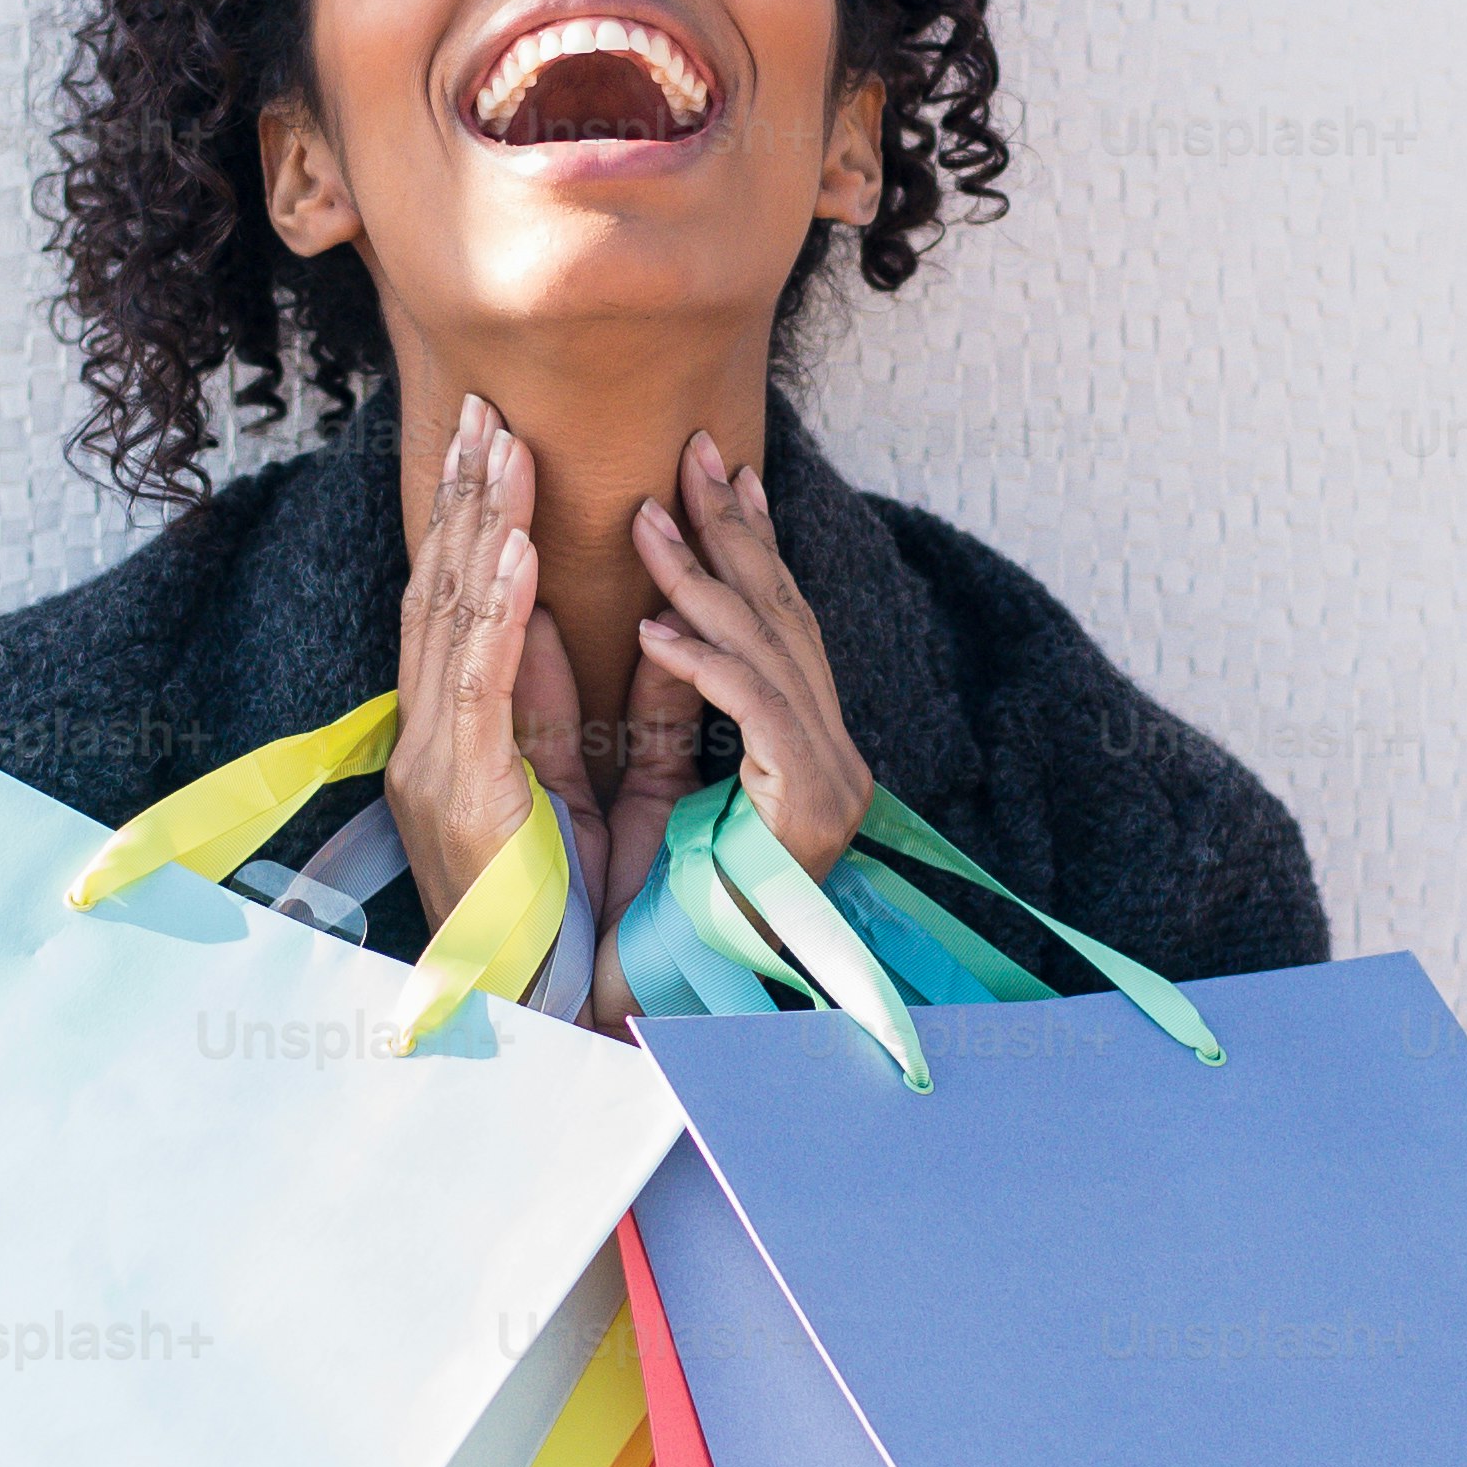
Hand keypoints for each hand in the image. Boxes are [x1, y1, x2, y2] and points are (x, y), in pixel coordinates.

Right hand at [389, 395, 589, 946]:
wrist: (543, 1018)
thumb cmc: (564, 919)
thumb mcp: (585, 787)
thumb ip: (573, 701)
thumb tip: (558, 610)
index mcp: (449, 740)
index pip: (451, 609)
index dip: (468, 521)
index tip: (488, 441)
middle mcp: (426, 743)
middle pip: (437, 595)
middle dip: (462, 497)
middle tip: (482, 408)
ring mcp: (432, 767)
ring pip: (449, 623)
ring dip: (478, 528)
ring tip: (501, 447)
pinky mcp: (461, 796)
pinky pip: (479, 687)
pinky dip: (498, 612)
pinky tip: (517, 552)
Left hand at [614, 429, 874, 897]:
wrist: (663, 1010)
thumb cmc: (653, 912)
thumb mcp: (648, 780)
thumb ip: (651, 700)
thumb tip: (635, 613)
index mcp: (803, 749)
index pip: (776, 624)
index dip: (747, 542)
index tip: (716, 470)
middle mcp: (831, 759)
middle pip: (783, 621)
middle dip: (734, 533)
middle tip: (691, 456)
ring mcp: (830, 786)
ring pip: (770, 656)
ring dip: (705, 583)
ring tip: (649, 522)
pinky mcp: (810, 813)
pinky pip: (759, 718)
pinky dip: (708, 668)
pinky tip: (659, 629)